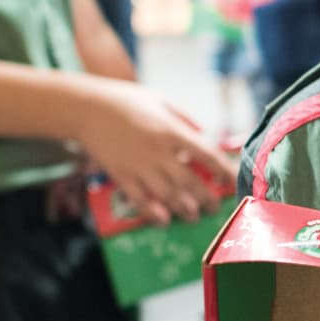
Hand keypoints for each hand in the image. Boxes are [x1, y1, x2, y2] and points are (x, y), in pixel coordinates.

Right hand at [78, 80, 231, 224]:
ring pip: (168, 196)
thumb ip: (184, 118)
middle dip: (207, 198)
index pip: (207, 155)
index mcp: (172, 131)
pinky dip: (153, 213)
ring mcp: (139, 166)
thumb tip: (202, 134)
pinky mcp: (121, 176)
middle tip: (215, 208)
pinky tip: (164, 220)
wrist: (86, 108)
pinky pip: (141, 200)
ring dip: (184, 209)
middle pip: (190, 182)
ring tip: (194, 215)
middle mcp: (159, 152)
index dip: (223, 171)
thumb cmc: (125, 100)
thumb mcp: (161, 100)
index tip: (233, 181)